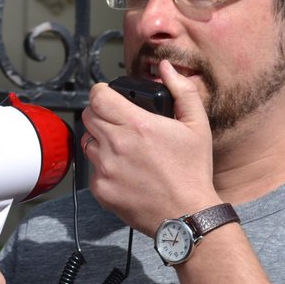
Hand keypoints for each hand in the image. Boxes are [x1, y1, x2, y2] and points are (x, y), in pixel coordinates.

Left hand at [82, 61, 216, 234]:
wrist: (187, 215)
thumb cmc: (193, 171)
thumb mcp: (197, 125)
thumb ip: (181, 90)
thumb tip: (165, 68)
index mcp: (137, 124)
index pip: (98, 96)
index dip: (102, 92)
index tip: (110, 96)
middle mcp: (116, 144)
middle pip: (89, 115)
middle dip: (101, 113)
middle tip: (119, 121)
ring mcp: (105, 168)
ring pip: (87, 141)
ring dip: (100, 140)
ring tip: (122, 148)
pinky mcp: (101, 189)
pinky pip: (92, 169)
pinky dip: (103, 167)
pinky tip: (125, 171)